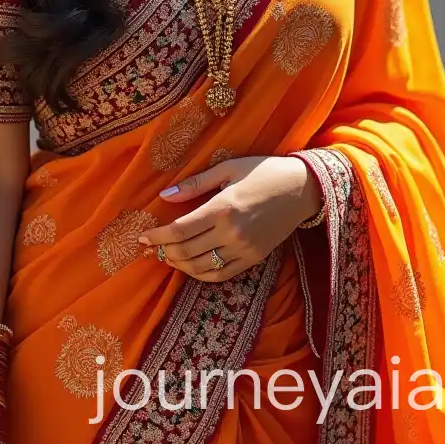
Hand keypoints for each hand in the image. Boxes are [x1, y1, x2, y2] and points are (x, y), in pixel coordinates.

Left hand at [137, 155, 323, 281]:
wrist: (302, 188)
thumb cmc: (263, 171)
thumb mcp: (228, 169)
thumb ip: (194, 184)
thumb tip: (164, 196)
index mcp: (223, 207)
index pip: (179, 230)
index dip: (157, 236)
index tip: (142, 237)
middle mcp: (232, 232)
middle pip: (186, 251)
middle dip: (164, 251)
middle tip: (152, 246)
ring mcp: (244, 249)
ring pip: (201, 267)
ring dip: (179, 264)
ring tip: (167, 255)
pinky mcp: (253, 259)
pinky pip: (220, 275)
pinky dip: (200, 273)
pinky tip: (190, 264)